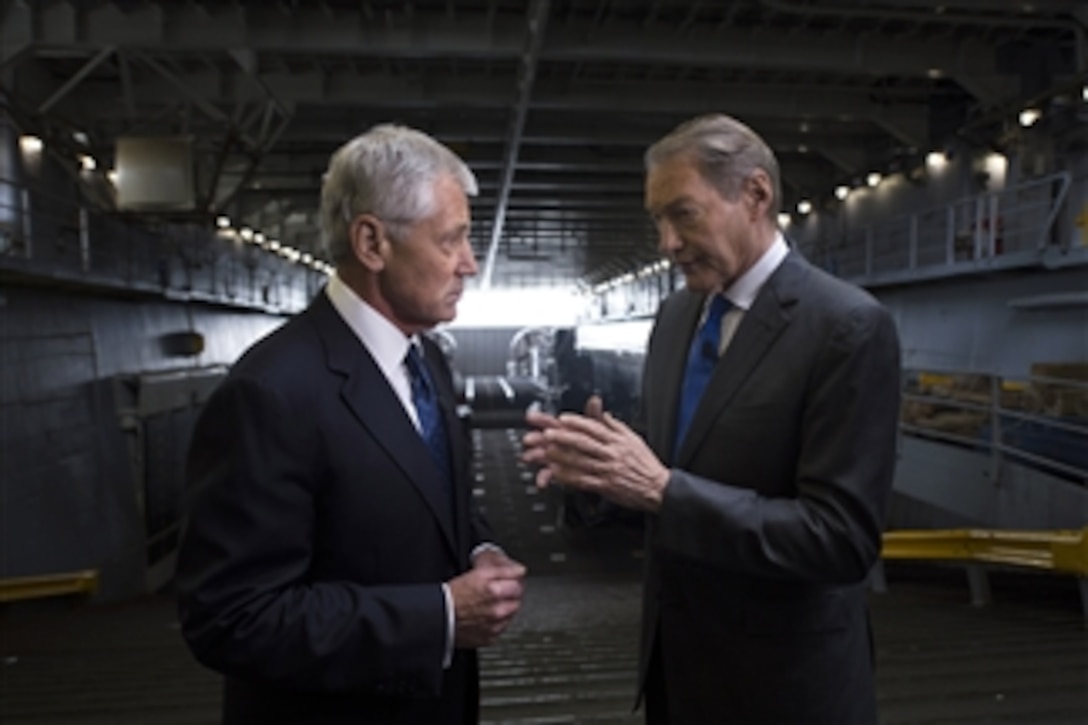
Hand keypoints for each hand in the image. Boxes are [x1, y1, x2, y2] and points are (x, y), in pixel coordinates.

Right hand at [447, 553, 525, 648]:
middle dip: (511, 594)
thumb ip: (504, 571)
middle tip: (500, 590)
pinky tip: (485, 616)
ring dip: (505, 609)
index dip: (513, 580)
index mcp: (495, 592)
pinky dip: (496, 623)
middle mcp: (497, 611)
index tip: (509, 580)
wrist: (439, 618)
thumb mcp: (478, 573)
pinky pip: (501, 629)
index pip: (519, 584)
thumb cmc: (452, 596)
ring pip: (511, 615)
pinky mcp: (489, 638)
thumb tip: (520, 570)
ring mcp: (494, 626)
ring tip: (490, 604)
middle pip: (517, 600)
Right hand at [522, 395, 603, 481]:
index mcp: (567, 429)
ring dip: (535, 456)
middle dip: (535, 438)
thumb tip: (595, 400)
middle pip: (544, 438)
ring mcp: (558, 457)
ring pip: (544, 455)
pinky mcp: (560, 472)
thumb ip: (594, 415)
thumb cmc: (601, 444)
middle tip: (528, 439)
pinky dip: (545, 477)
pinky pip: (550, 474)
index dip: (540, 419)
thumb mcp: (599, 428)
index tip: (531, 417)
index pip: (551, 422)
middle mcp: (560, 442)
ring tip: (529, 458)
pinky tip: (542, 480)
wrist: (607, 465)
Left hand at [527, 408, 670, 511]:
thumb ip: (615, 426)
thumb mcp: (633, 439)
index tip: (563, 419)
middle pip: (585, 443)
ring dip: (563, 457)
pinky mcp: (606, 486)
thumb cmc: (645, 464)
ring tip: (547, 452)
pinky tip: (558, 474)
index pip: (594, 428)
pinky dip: (570, 477)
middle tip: (548, 433)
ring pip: (582, 461)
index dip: (577, 423)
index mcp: (618, 441)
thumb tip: (602, 414)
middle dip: (565, 437)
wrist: (658, 488)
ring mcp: (608, 470)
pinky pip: (584, 480)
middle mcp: (612, 454)